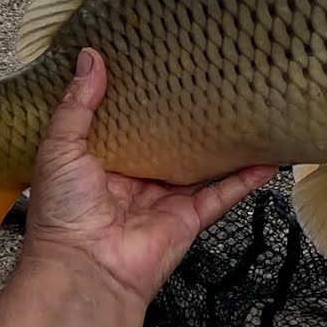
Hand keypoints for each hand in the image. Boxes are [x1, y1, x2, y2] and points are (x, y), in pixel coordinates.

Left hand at [21, 47, 276, 304]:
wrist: (85, 269)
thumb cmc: (63, 215)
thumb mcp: (59, 148)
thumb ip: (77, 105)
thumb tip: (89, 57)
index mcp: (101, 162)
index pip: (125, 123)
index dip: (138, 98)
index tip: (156, 67)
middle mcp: (135, 181)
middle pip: (168, 144)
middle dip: (185, 119)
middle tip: (207, 82)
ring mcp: (164, 200)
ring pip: (201, 167)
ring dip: (223, 147)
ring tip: (245, 116)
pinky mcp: (188, 218)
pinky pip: (223, 194)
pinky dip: (246, 179)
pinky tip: (267, 159)